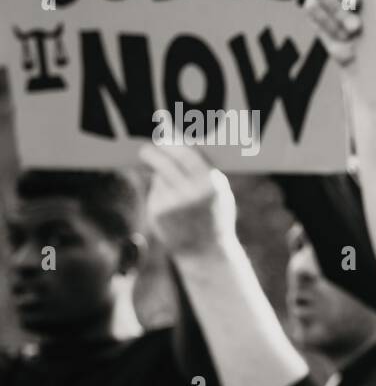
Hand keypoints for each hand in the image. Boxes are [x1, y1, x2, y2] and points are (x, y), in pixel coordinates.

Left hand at [140, 143, 237, 259]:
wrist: (205, 251)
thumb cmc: (214, 214)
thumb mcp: (219, 191)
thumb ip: (203, 170)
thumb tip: (178, 143)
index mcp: (210, 184)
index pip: (185, 154)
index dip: (171, 141)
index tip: (162, 134)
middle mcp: (189, 192)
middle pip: (162, 161)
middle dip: (152, 152)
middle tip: (147, 149)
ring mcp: (171, 202)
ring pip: (158, 176)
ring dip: (161, 175)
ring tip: (176, 191)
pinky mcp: (157, 211)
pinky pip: (155, 191)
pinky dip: (160, 192)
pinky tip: (172, 206)